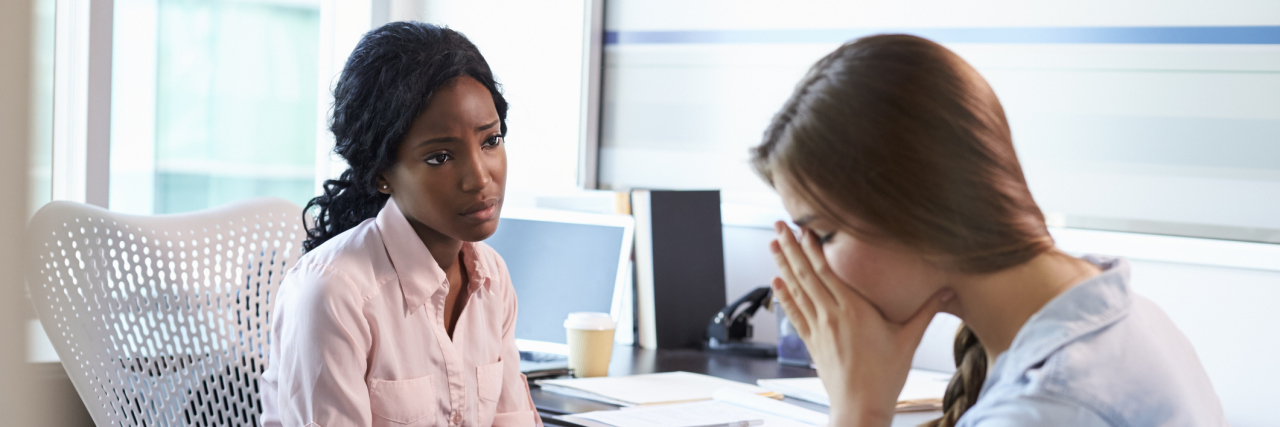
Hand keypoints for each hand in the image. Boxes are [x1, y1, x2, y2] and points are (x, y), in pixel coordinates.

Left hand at [769, 221, 952, 426]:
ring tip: (772, 244)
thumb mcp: (909, 340)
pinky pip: (794, 313)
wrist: (860, 408)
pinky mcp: (811, 342)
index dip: (813, 249)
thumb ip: (926, 311)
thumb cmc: (885, 377)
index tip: (804, 229)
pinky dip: (783, 296)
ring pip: (796, 290)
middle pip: (806, 275)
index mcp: (853, 310)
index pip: (827, 271)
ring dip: (783, 265)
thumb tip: (950, 291)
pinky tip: (775, 282)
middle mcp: (831, 316)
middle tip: (778, 225)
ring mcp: (818, 329)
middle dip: (791, 248)